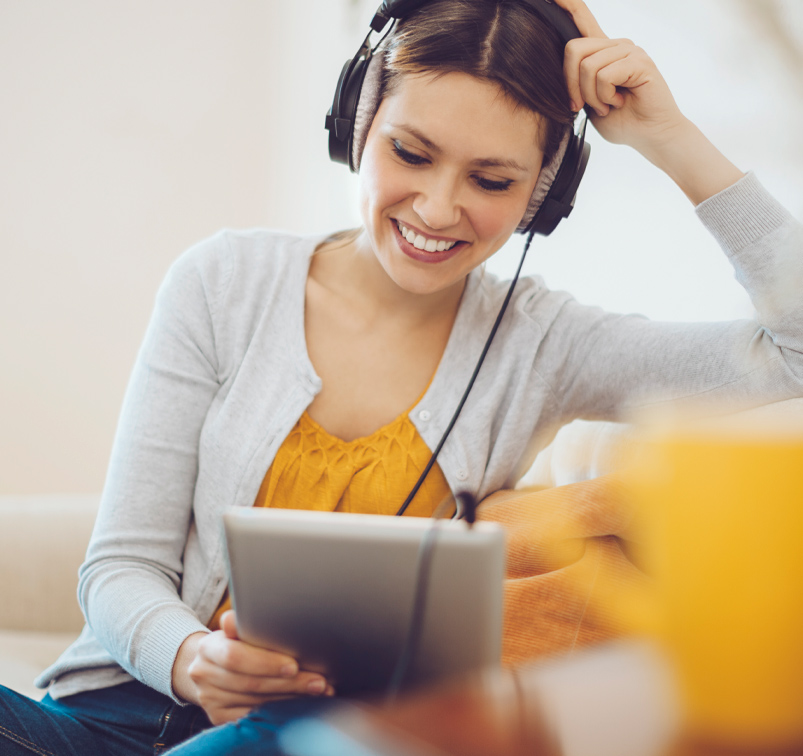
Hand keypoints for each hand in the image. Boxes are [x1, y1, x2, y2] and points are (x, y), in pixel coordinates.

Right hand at [173, 610, 333, 724]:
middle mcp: (203, 674)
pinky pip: (252, 717)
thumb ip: (244, 624)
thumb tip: (240, 613)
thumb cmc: (235, 641)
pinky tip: (300, 705)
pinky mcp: (217, 717)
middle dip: (289, 683)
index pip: (235, 656)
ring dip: (291, 698)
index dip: (266, 662)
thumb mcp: (238, 630)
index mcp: (208, 647)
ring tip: (318, 691)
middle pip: (250, 683)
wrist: (211, 665)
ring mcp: (209, 698)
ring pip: (255, 702)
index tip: (295, 665)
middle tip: (319, 682)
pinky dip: (279, 711)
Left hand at [553, 0, 744, 203]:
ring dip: (591, 96)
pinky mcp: (639, 61)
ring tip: (608, 105)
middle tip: (583, 106)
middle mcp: (616, 45)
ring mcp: (629, 50)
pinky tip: (618, 102)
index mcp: (602, 52)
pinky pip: (604, 75)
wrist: (650, 136)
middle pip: (573, 50)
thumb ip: (577, 83)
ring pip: (587, 67)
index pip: (582, 19)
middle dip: (571, 85)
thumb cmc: (622, 121)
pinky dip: (605, 96)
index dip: (567, 4)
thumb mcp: (589, 102)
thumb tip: (564, 70)